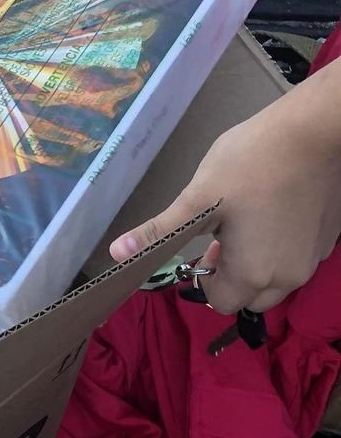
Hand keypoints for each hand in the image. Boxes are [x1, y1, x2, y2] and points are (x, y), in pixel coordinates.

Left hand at [108, 67, 340, 312]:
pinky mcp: (325, 241)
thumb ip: (160, 231)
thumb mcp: (197, 199)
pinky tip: (266, 216)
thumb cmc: (248, 164)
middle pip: (248, 298)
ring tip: (238, 226)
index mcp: (255, 274)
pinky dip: (276, 252)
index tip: (198, 250)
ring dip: (251, 266)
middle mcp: (288, 277)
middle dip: (228, 279)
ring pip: (274, 282)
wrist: (311, 134)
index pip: (220, 303)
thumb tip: (117, 253)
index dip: (203, 282)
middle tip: (216, 239)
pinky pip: (293, 261)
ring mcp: (312, 260)